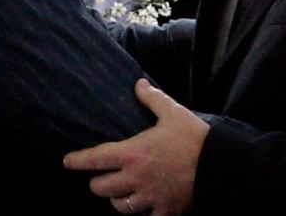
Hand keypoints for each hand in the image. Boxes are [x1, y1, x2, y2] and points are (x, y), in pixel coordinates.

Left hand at [64, 79, 207, 215]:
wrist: (219, 166)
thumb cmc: (194, 138)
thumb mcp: (173, 112)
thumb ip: (152, 98)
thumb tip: (139, 84)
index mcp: (133, 153)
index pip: (96, 158)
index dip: (78, 161)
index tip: (66, 161)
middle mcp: (136, 178)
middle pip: (101, 188)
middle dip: (97, 184)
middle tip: (99, 178)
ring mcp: (150, 197)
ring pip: (120, 207)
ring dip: (116, 201)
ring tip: (119, 195)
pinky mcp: (165, 211)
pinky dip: (143, 215)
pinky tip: (145, 209)